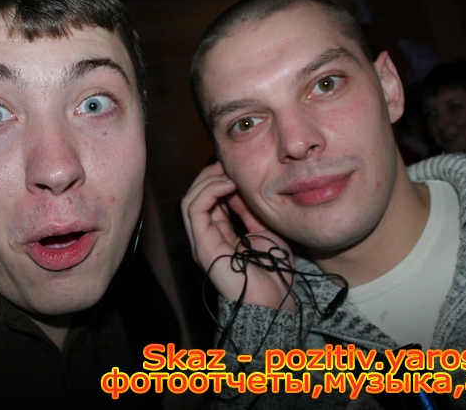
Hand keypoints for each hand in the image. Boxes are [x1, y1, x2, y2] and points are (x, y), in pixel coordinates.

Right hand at [181, 162, 295, 311]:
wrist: (275, 299)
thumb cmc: (272, 271)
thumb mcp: (263, 230)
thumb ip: (249, 211)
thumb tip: (241, 187)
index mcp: (218, 234)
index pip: (209, 199)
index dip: (219, 179)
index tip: (236, 168)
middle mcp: (205, 237)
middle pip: (196, 196)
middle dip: (211, 175)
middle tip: (229, 165)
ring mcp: (201, 241)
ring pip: (191, 199)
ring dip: (208, 180)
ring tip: (228, 173)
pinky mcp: (203, 244)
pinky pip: (195, 209)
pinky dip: (209, 191)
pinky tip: (228, 185)